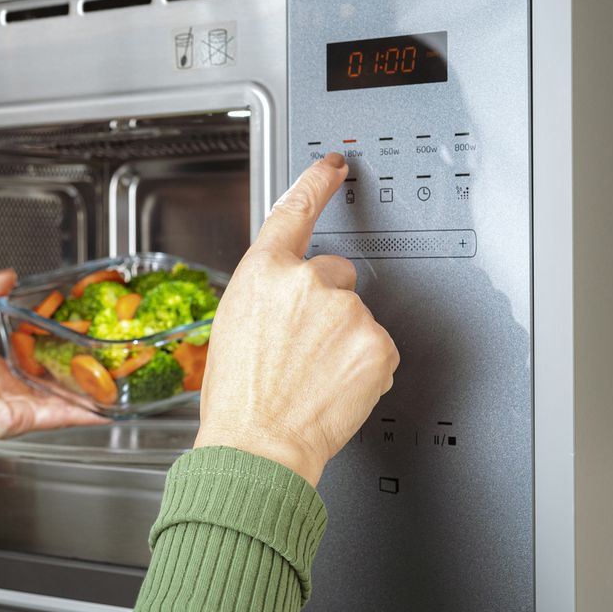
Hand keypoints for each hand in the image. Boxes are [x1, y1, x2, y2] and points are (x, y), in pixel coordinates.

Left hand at [0, 269, 104, 482]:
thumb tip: (4, 274)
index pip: (31, 353)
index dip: (53, 342)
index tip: (74, 328)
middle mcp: (7, 387)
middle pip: (51, 377)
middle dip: (77, 368)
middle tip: (103, 353)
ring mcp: (16, 405)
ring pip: (61, 398)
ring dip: (87, 391)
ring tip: (114, 380)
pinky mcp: (21, 419)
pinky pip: (57, 416)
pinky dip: (80, 413)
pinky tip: (102, 407)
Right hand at [193, 153, 399, 485]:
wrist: (258, 445)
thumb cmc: (238, 398)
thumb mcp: (234, 327)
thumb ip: (268, 296)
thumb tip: (290, 299)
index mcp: (263, 272)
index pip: (295, 210)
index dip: (317, 183)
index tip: (334, 166)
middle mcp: (307, 281)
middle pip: (336, 274)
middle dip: (326, 305)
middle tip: (301, 349)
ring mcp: (347, 311)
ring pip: (357, 316)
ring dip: (343, 341)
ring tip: (311, 377)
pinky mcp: (378, 343)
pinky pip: (377, 348)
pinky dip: (363, 367)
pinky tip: (334, 387)